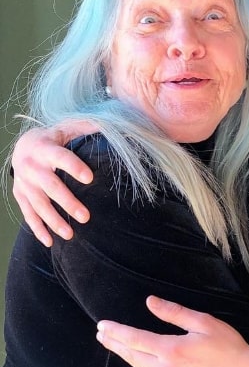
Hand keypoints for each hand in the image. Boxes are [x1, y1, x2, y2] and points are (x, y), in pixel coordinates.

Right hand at [12, 122, 96, 245]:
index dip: (74, 167)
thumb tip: (109, 125)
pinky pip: (28, 214)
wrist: (22, 146)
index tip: (90, 178)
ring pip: (38, 204)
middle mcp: (31, 166)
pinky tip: (50, 242)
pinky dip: (37, 229)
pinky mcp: (20, 195)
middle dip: (67, 202)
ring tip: (71, 234)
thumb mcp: (66, 127)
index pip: (61, 157)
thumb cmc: (53, 138)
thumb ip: (86, 127)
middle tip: (86, 217)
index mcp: (45, 147)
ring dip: (53, 221)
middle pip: (50, 186)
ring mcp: (24, 183)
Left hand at [96, 296, 248, 366]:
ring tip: (117, 346)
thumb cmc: (229, 346)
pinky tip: (141, 362)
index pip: (135, 339)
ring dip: (128, 356)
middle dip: (115, 344)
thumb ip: (174, 312)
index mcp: (171, 350)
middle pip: (133, 356)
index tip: (102, 326)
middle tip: (102, 334)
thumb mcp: (203, 322)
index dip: (116, 332)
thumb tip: (149, 302)